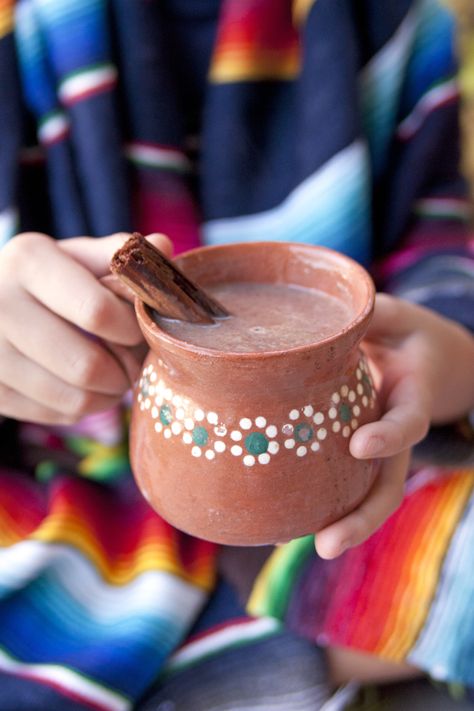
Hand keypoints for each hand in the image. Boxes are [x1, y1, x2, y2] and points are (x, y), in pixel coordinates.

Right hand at [0, 231, 171, 424]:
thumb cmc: (47, 280)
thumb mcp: (76, 256)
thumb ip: (118, 253)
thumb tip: (163, 246)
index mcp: (28, 261)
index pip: (97, 311)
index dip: (130, 329)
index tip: (138, 329)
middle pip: (87, 365)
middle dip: (125, 371)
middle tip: (133, 362)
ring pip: (75, 398)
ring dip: (109, 393)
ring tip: (115, 375)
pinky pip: (59, 414)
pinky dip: (85, 406)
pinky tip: (86, 387)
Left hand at [315, 293, 473, 558]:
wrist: (430, 361)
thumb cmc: (407, 335)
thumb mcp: (396, 318)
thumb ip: (372, 315)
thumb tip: (331, 313)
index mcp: (412, 396)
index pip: (406, 423)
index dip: (388, 437)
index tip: (360, 446)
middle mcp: (395, 434)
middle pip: (387, 485)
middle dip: (360, 518)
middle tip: (326, 544)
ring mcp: (378, 450)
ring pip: (365, 495)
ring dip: (339, 525)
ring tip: (293, 545)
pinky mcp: (356, 454)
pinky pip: (342, 483)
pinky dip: (317, 504)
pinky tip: (280, 527)